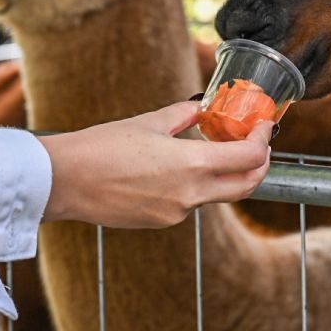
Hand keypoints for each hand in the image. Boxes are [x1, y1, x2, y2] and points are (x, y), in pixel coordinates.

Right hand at [38, 101, 271, 228]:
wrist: (66, 181)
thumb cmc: (103, 146)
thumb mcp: (150, 122)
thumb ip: (184, 116)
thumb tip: (203, 109)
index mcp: (192, 165)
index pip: (250, 158)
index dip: (264, 141)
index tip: (265, 127)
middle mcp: (191, 194)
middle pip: (246, 185)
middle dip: (259, 165)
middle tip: (257, 144)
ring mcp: (177, 213)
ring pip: (218, 195)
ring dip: (226, 175)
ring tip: (216, 150)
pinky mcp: (161, 221)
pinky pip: (191, 204)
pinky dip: (198, 186)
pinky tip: (180, 169)